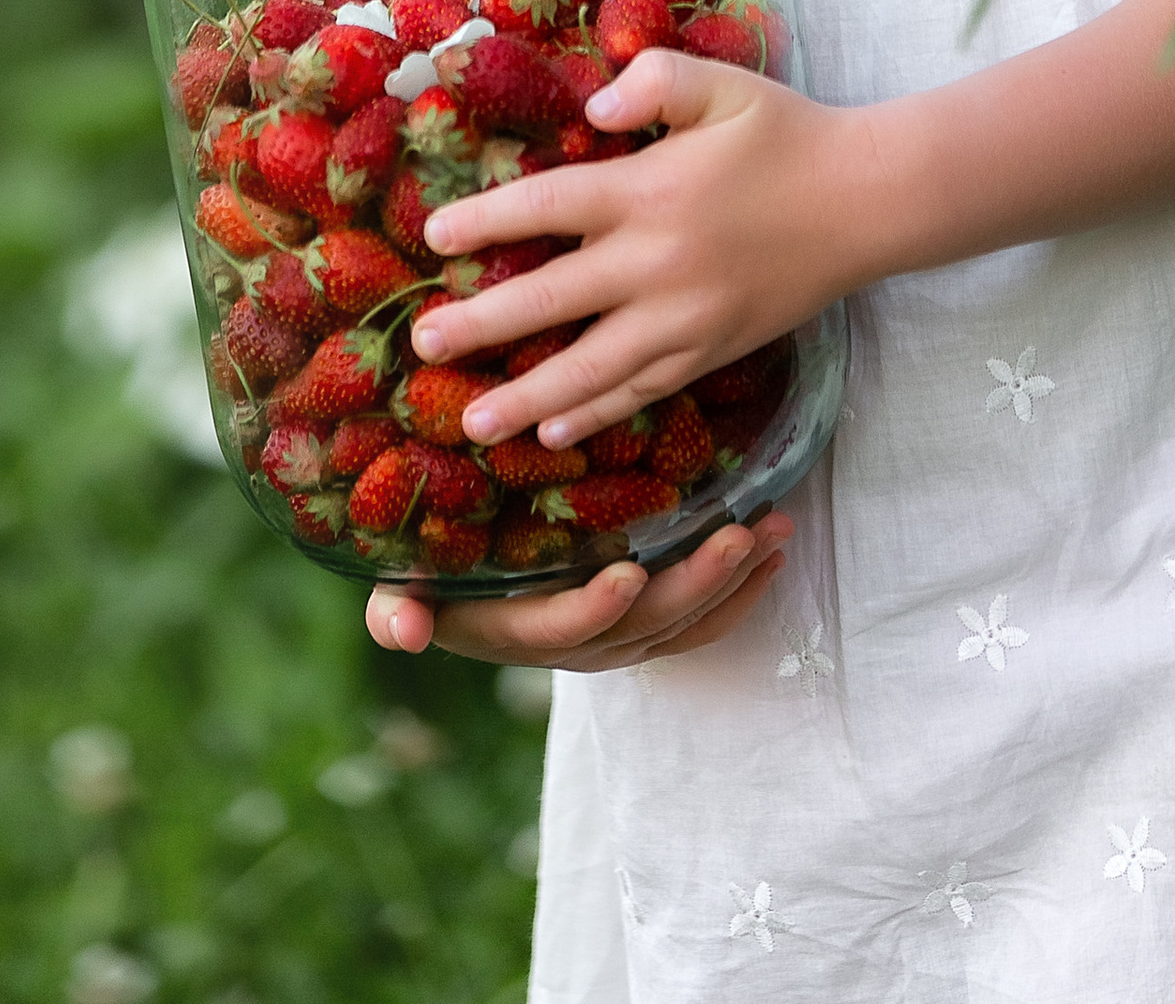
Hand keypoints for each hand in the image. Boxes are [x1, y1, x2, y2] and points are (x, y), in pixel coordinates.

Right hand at [365, 513, 792, 672]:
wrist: (465, 592)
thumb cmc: (434, 572)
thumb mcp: (405, 586)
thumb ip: (399, 608)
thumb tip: (402, 630)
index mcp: (519, 629)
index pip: (559, 630)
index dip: (591, 609)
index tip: (625, 576)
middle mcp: (578, 644)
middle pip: (643, 627)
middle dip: (694, 584)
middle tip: (737, 537)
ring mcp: (618, 638)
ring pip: (683, 623)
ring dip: (731, 581)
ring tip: (775, 530)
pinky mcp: (647, 626)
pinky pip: (702, 624)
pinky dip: (741, 594)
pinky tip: (775, 553)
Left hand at [413, 50, 867, 446]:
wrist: (865, 202)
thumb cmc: (787, 133)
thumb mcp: (724, 83)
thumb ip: (654, 81)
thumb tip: (591, 109)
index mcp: (650, 190)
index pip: (548, 207)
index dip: (486, 223)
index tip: (434, 239)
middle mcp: (656, 262)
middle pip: (550, 300)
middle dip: (481, 326)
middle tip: (424, 345)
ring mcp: (683, 318)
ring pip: (590, 368)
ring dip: (527, 398)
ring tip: (472, 423)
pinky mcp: (710, 352)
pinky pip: (641, 392)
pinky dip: (595, 415)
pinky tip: (554, 433)